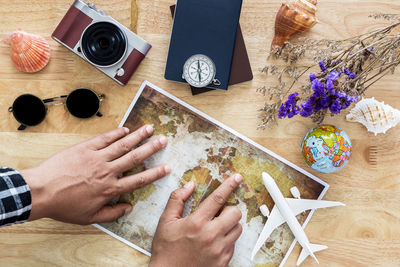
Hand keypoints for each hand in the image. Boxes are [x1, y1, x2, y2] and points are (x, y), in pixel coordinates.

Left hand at [20, 126, 168, 224]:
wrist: (41, 191)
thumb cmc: (64, 205)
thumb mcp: (89, 217)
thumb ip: (111, 213)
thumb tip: (128, 208)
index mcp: (110, 188)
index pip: (138, 179)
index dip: (155, 173)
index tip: (166, 167)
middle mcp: (108, 171)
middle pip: (135, 157)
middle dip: (151, 148)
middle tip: (163, 140)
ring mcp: (97, 157)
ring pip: (122, 145)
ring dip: (137, 136)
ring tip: (149, 129)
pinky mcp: (85, 148)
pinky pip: (104, 139)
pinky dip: (116, 133)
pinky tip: (125, 129)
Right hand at [150, 174, 242, 266]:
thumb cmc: (166, 250)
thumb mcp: (165, 222)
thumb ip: (177, 200)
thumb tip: (190, 185)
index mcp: (196, 223)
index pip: (218, 199)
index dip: (229, 185)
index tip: (237, 178)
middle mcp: (211, 236)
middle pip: (235, 213)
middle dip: (228, 209)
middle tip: (217, 213)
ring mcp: (219, 250)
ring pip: (238, 229)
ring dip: (229, 225)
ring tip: (215, 228)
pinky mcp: (223, 262)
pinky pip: (234, 245)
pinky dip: (227, 240)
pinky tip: (213, 242)